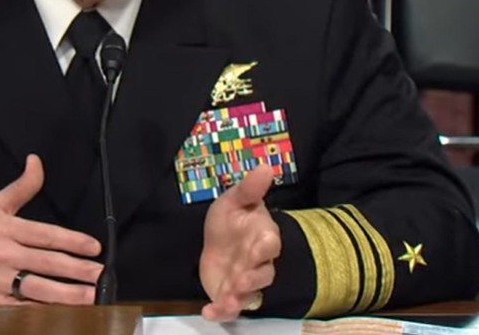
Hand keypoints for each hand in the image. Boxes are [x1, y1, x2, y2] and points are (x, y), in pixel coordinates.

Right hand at [0, 154, 102, 304]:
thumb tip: (36, 162)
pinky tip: (64, 313)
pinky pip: (23, 310)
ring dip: (67, 295)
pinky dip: (44, 312)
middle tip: (99, 275)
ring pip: (38, 290)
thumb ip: (21, 187)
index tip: (94, 248)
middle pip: (46, 264)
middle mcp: (0, 255)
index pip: (45, 235)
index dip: (72, 241)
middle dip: (77, 270)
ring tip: (90, 297)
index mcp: (3, 229)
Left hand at [199, 164, 280, 320]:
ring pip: (250, 294)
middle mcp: (258, 262)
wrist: (218, 240)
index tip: (256, 249)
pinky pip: (231, 308)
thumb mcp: (233, 200)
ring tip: (226, 302)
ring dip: (239, 299)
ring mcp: (245, 281)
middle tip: (239, 281)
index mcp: (262, 237)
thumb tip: (265, 166)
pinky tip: (208, 312)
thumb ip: (248, 188)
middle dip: (252, 279)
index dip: (265, 248)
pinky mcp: (230, 295)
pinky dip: (221, 313)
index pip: (270, 244)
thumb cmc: (230, 219)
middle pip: (263, 274)